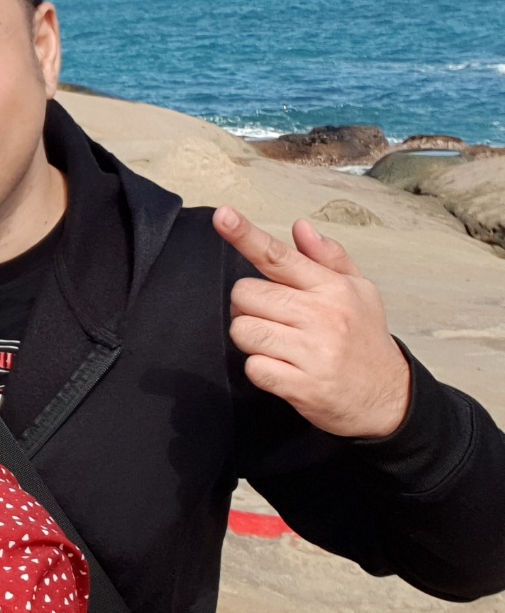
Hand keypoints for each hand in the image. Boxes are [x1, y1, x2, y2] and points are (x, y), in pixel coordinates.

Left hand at [214, 206, 411, 437]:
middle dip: (248, 306)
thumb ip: (327, 257)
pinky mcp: (302, 385)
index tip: (222, 216)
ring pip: (243, 330)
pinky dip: (261, 369)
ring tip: (278, 344)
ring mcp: (312, 352)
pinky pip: (253, 367)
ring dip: (251, 338)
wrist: (389, 397)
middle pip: (245, 294)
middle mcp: (322, 316)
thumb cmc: (365, 338)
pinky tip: (284, 369)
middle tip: (273, 319)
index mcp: (332, 288)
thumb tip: (300, 227)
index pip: (279, 256)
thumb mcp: (359, 291)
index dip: (245, 235)